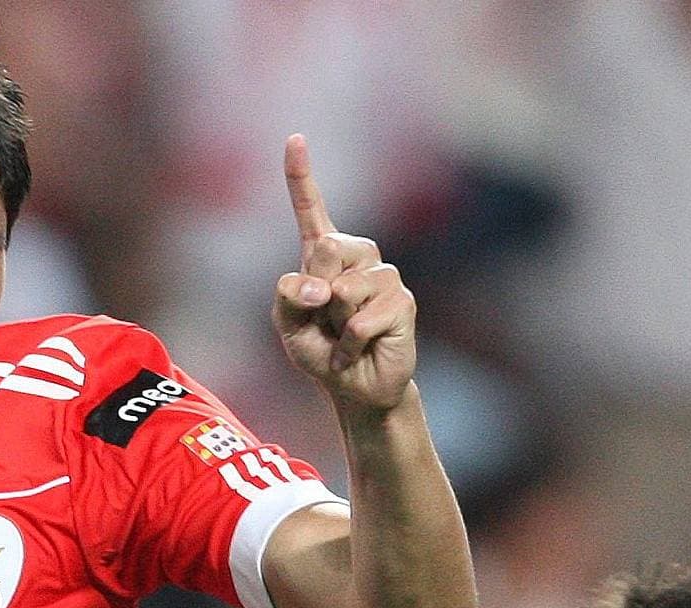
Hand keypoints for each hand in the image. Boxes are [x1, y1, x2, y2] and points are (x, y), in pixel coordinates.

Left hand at [272, 134, 416, 410]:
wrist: (354, 387)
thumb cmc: (319, 351)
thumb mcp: (288, 324)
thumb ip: (290, 296)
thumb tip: (323, 287)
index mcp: (322, 256)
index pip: (311, 210)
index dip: (301, 175)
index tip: (295, 138)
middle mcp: (356, 258)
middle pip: (328, 247)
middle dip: (317, 288)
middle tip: (324, 318)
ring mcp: (383, 277)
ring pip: (347, 286)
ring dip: (336, 321)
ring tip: (343, 336)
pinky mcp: (402, 301)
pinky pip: (363, 317)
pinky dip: (351, 341)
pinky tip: (357, 349)